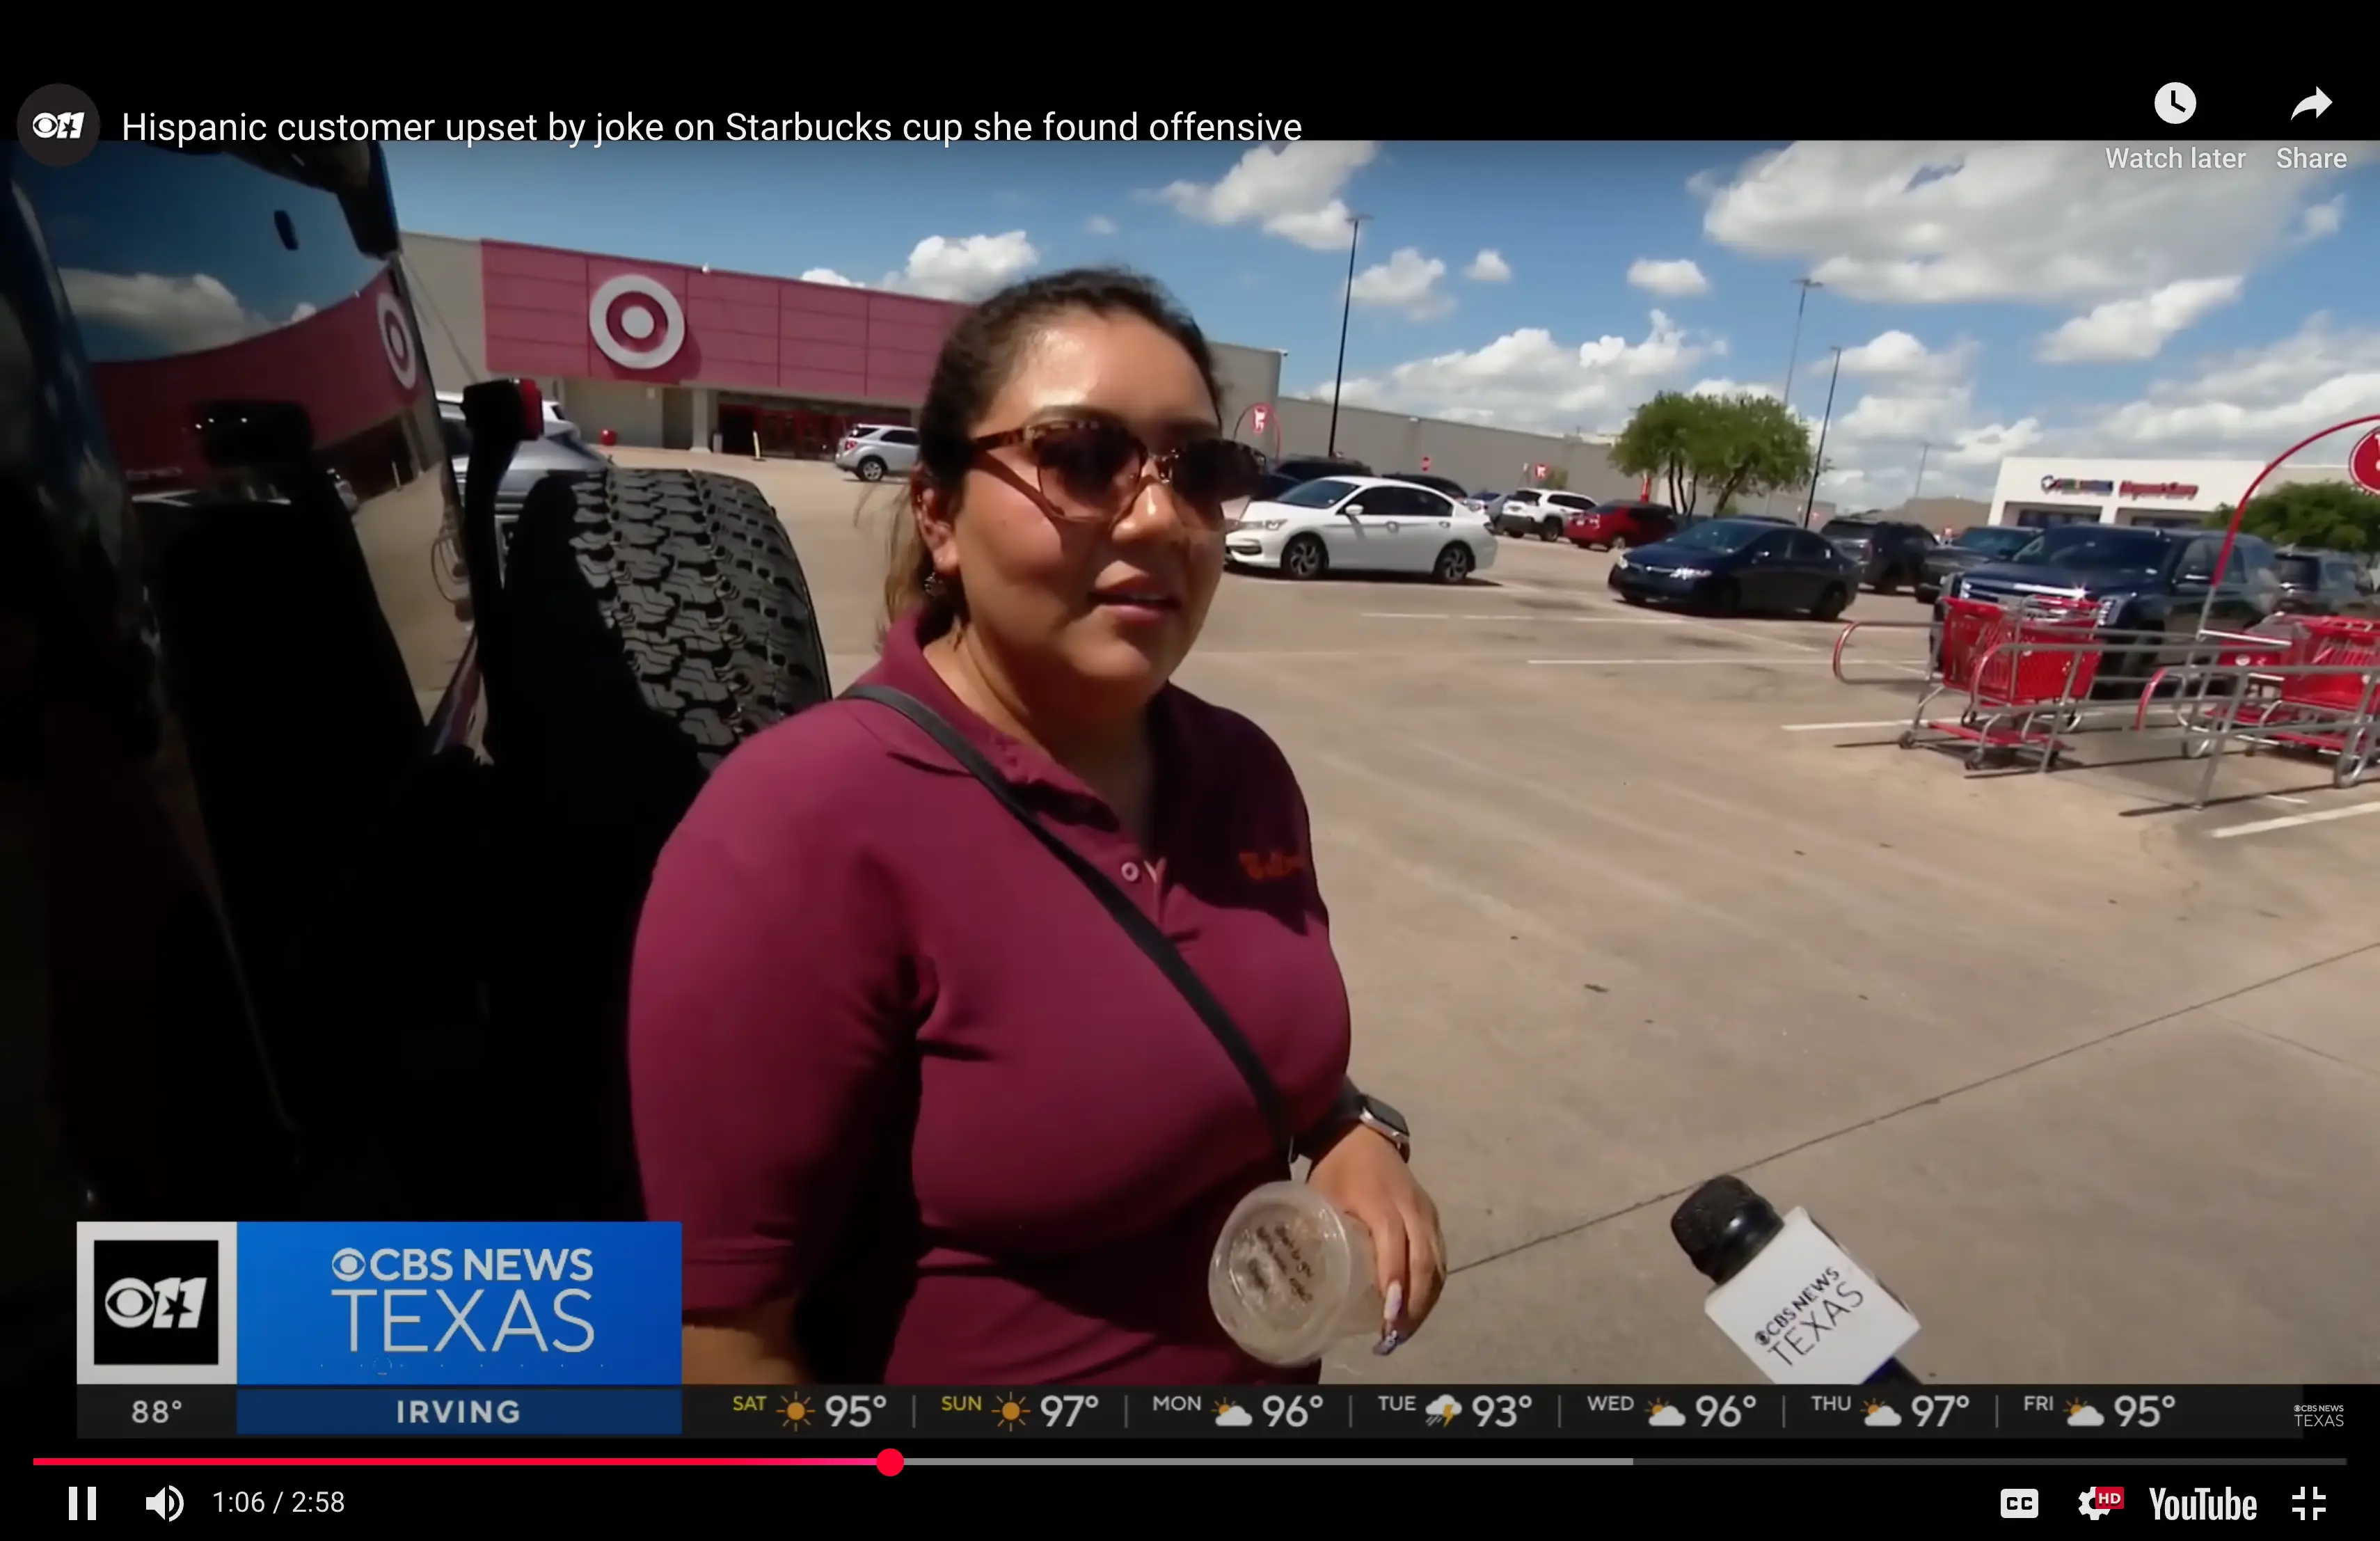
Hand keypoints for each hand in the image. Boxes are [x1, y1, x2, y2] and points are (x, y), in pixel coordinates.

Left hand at [1306, 1126, 1444, 1354]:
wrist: (1363, 1135)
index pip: (1395, 1246)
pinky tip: (1417, 1309)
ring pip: (1438, 1265)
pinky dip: (1432, 1287)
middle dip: (1414, 1305)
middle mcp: (1413, 1209)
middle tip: (1394, 1337)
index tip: (1388, 1316)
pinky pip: (1440, 1258)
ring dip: (1425, 1302)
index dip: (1394, 1282)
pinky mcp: (1433, 1218)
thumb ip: (1318, 1231)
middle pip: (1424, 1263)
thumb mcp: (1322, 1195)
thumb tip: (1306, 1278)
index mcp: (1382, 1202)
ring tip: (1404, 1332)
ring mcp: (1428, 1214)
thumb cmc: (1337, 1168)